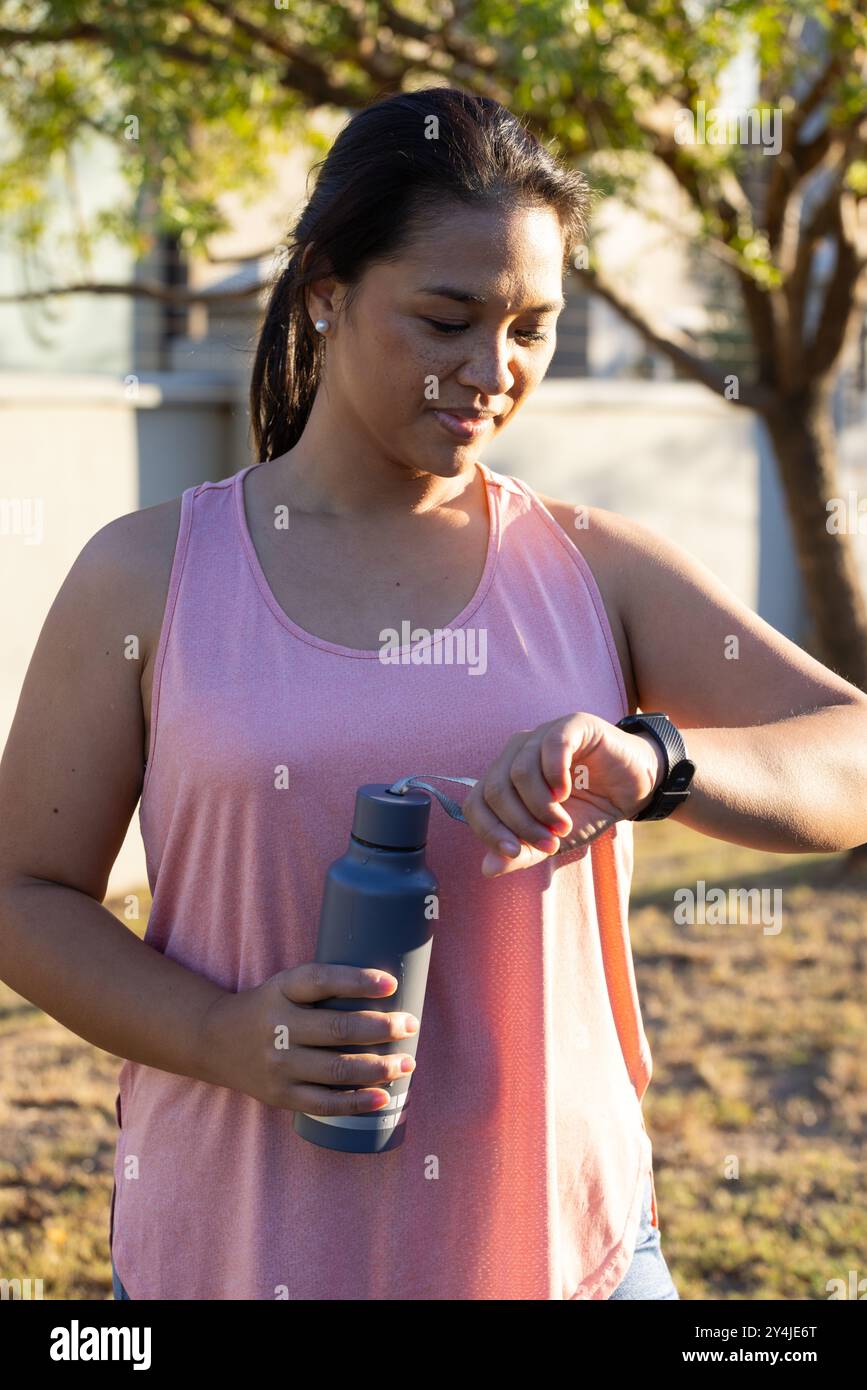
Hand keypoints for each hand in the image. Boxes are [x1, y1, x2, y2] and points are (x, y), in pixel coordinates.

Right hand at [195, 964, 420, 1111]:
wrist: (214, 1041)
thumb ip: (326, 987)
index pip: (321, 981)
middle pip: (337, 1028)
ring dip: (379, 1067)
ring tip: (407, 1062)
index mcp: (281, 991)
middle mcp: (278, 1027)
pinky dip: (357, 1102)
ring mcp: (278, 1064)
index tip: (391, 985)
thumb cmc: (270, 1008)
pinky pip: (324, 1102)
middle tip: (410, 1024)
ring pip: (336, 1069)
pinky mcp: (281, 1095)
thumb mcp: (286, 985)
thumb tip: (392, 992)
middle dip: (381, 1028)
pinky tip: (382, 1097)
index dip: (357, 982)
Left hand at [462, 712, 665, 875]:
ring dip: (541, 808)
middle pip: (495, 789)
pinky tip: (566, 793)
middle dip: (520, 824)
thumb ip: (523, 852)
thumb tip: (487, 869)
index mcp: (505, 776)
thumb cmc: (591, 810)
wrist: (635, 789)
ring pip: (520, 772)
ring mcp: (541, 735)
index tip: (516, 853)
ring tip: (563, 825)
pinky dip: (554, 776)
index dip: (489, 830)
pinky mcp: (570, 725)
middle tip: (550, 843)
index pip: (476, 802)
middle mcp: (517, 752)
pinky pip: (549, 746)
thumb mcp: (554, 839)